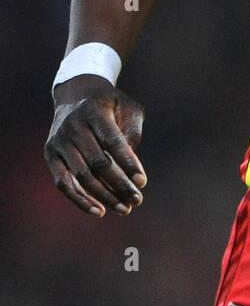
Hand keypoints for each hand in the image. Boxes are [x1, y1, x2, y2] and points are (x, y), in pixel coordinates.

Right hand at [45, 76, 145, 217]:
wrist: (75, 94)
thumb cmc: (109, 105)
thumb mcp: (128, 107)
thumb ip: (132, 130)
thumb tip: (131, 164)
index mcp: (94, 111)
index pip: (113, 142)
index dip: (128, 163)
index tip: (142, 182)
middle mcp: (73, 126)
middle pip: (98, 163)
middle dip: (119, 184)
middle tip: (137, 200)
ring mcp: (59, 141)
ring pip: (81, 176)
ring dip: (104, 196)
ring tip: (124, 208)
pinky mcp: (51, 154)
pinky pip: (63, 183)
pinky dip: (80, 200)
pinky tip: (99, 211)